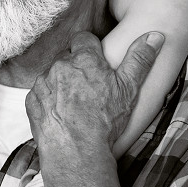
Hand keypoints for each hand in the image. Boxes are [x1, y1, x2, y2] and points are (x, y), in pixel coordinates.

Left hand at [27, 31, 161, 159]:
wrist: (77, 150)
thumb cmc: (106, 120)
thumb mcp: (129, 88)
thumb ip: (140, 59)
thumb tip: (155, 36)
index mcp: (84, 59)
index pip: (83, 38)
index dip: (90, 48)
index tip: (96, 60)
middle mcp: (60, 66)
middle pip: (67, 57)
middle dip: (76, 67)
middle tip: (89, 87)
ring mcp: (43, 82)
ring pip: (52, 75)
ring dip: (61, 83)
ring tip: (76, 103)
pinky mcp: (32, 100)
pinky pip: (40, 92)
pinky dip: (49, 99)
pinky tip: (61, 113)